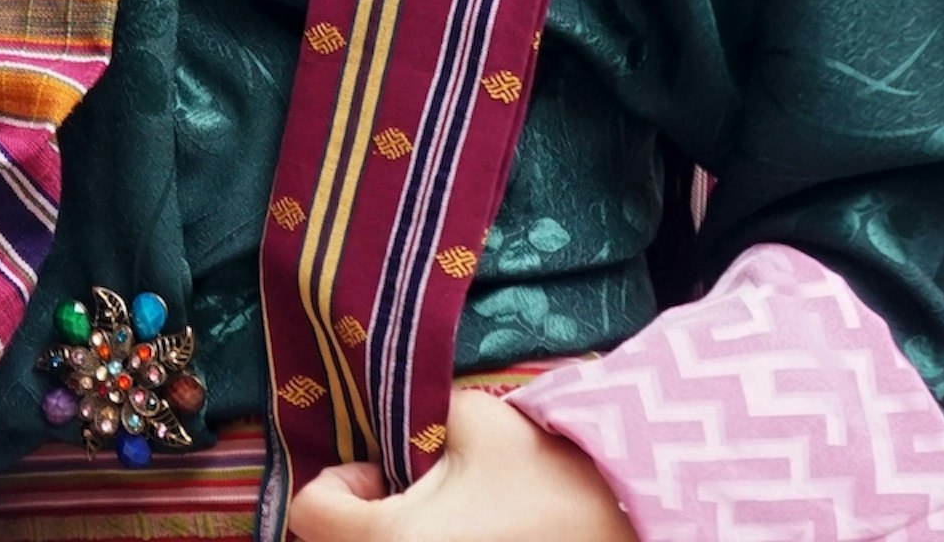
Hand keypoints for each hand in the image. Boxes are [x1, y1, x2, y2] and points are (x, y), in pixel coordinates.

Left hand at [287, 390, 631, 541]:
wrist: (633, 527)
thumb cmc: (550, 476)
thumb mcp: (472, 418)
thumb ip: (413, 414)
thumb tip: (385, 418)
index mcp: (393, 541)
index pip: (310, 513)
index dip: (339, 484)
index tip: (383, 473)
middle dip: (360, 519)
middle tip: (410, 495)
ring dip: (391, 537)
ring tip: (444, 519)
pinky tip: (469, 537)